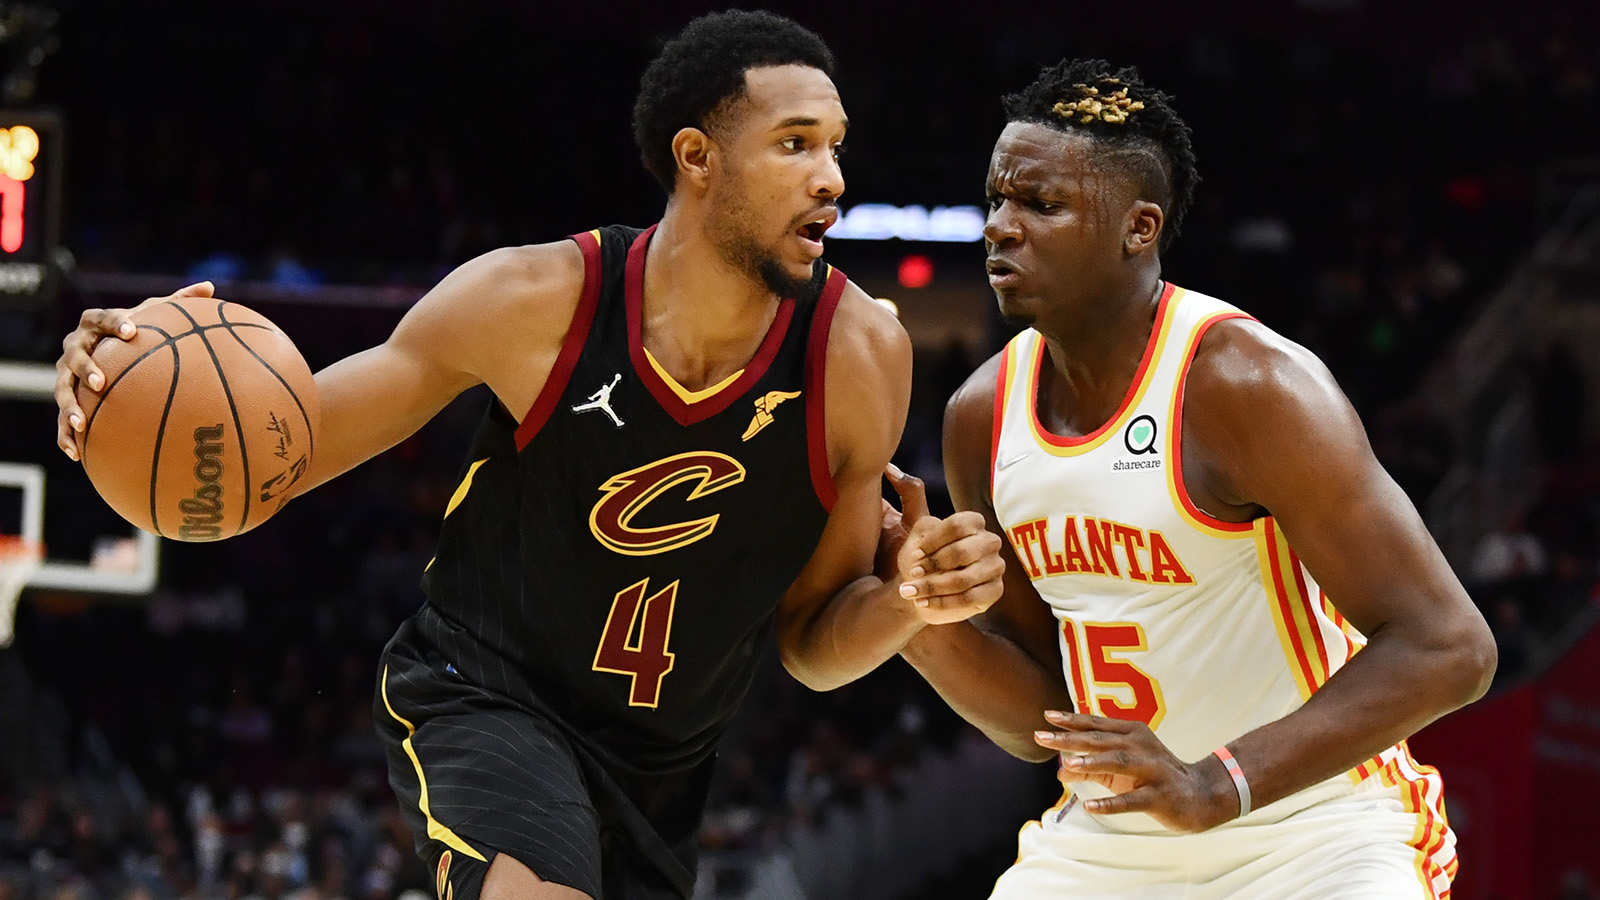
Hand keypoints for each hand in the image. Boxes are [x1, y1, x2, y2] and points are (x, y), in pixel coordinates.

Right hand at [55, 282, 214, 460]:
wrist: (105, 349)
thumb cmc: (136, 330)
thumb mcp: (154, 314)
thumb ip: (178, 301)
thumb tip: (210, 286)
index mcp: (96, 324)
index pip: (104, 319)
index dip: (116, 323)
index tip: (132, 330)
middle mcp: (76, 346)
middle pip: (76, 354)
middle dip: (86, 367)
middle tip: (101, 381)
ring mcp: (66, 372)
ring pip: (62, 389)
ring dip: (69, 407)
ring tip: (80, 424)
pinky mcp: (66, 396)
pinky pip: (61, 419)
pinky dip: (65, 435)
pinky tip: (75, 454)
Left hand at [884, 463, 1004, 624]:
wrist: (919, 591)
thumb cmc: (917, 557)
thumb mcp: (912, 525)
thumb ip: (908, 494)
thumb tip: (889, 467)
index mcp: (973, 523)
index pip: (959, 525)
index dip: (934, 541)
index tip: (916, 553)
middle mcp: (989, 542)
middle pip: (964, 552)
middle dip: (934, 566)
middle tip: (913, 573)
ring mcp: (994, 567)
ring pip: (965, 578)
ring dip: (934, 587)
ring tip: (913, 592)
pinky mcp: (994, 592)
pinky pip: (971, 599)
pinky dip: (943, 603)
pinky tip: (923, 605)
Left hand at [1033, 710, 1236, 832]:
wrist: (1200, 794)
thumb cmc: (1154, 777)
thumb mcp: (1122, 768)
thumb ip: (1092, 766)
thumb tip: (1059, 770)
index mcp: (1133, 733)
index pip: (1097, 725)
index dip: (1072, 720)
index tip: (1047, 715)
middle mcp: (1141, 746)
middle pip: (1102, 740)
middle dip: (1070, 738)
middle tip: (1041, 736)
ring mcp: (1152, 770)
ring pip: (1118, 762)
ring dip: (1093, 762)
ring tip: (1068, 763)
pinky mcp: (1159, 795)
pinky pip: (1132, 800)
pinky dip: (1111, 803)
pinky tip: (1090, 807)